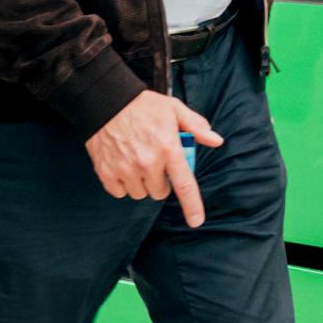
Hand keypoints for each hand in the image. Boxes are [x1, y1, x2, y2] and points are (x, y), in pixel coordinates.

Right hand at [85, 91, 224, 227]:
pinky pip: (120, 193)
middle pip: (160, 192)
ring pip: (140, 194)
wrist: (106, 101)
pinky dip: (123, 184)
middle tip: (157, 163)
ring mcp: (126, 170)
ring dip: (142, 183)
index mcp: (169, 148)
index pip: (184, 185)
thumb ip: (196, 126)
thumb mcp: (175, 109)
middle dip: (162, 181)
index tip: (196, 221)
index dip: (192, 206)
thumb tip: (216, 141)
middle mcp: (148, 163)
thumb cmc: (144, 105)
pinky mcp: (106, 173)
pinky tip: (123, 165)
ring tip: (138, 161)